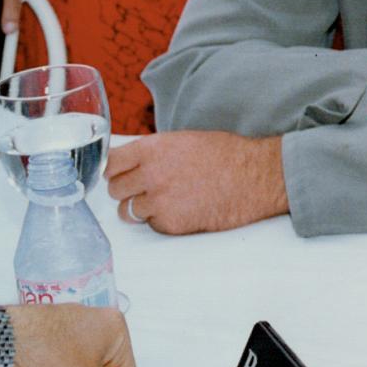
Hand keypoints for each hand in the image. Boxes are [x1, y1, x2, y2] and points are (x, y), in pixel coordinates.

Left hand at [105, 131, 287, 233]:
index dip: (114, 170)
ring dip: (142, 208)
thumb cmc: (228, 156)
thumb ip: (155, 152)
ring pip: (128, 211)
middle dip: (128, 191)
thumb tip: (132, 162)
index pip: (111, 163)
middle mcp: (151, 174)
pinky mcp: (170, 223)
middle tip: (146, 189)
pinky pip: (152, 225)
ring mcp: (159, 201)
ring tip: (166, 201)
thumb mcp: (186, 140)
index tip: (120, 174)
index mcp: (154, 149)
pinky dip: (162, 221)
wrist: (256, 177)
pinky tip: (183, 209)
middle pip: (115, 190)